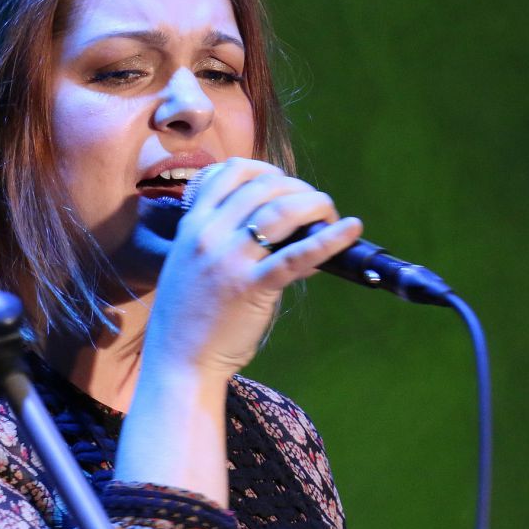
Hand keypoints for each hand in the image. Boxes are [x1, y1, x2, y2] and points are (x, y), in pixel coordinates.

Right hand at [142, 158, 364, 380]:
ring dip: (314, 204)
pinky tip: (351, 229)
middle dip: (297, 188)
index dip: (265, 169)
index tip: (284, 181)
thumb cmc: (190, 315)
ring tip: (331, 213)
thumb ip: (228, 244)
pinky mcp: (252, 287)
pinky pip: (297, 255)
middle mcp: (209, 235)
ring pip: (281, 211)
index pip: (230, 173)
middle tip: (315, 205)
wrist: (178, 359)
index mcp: (193, 225)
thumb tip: (288, 237)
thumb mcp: (194, 266)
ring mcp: (229, 260)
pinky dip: (329, 238)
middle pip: (263, 187)